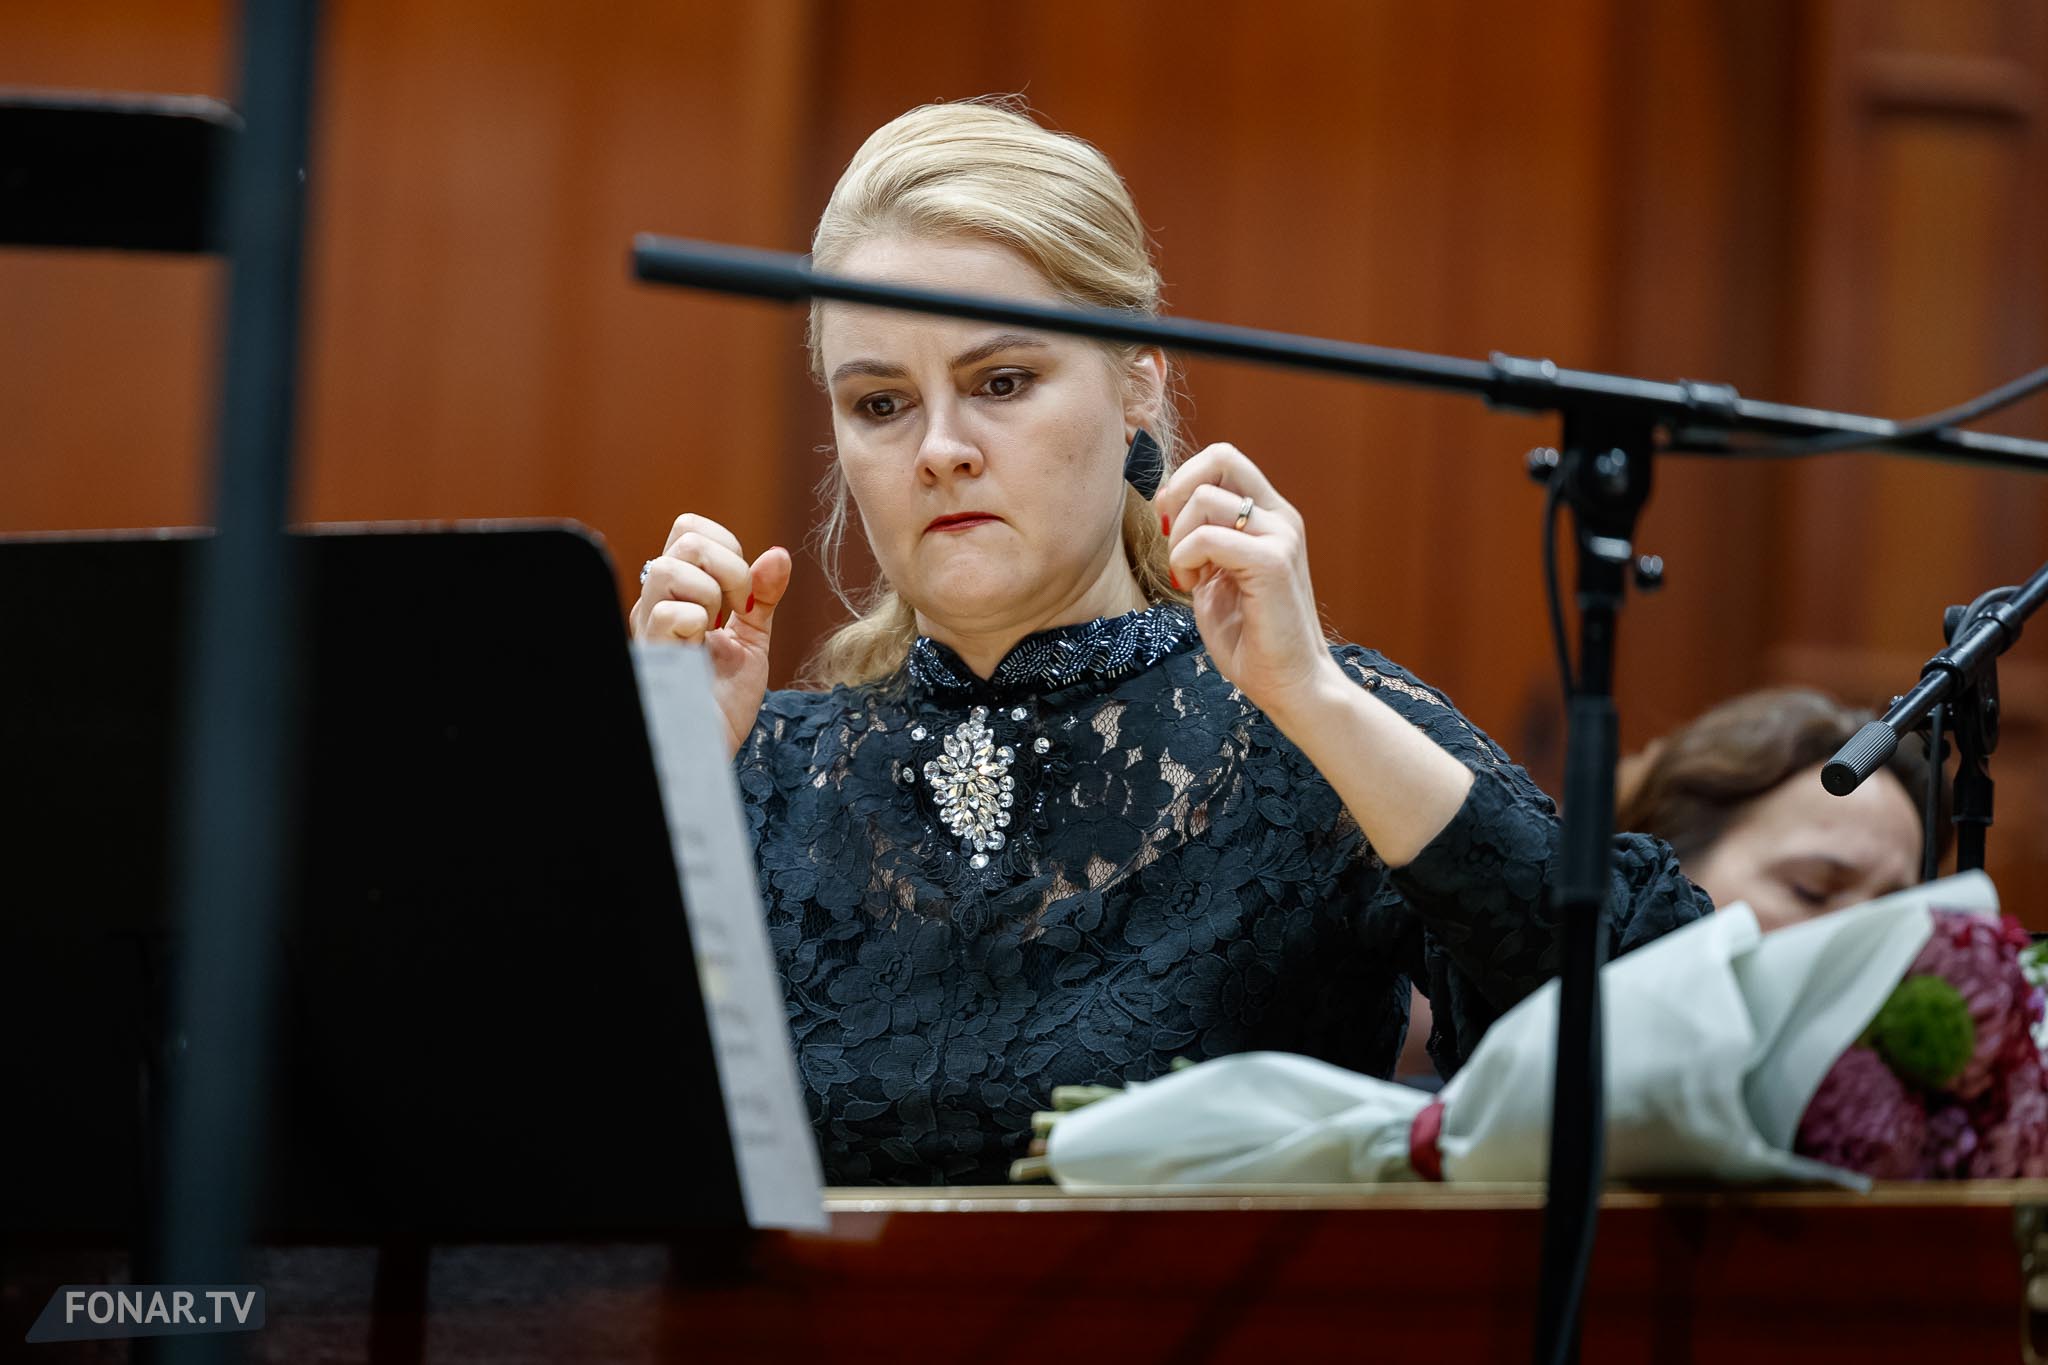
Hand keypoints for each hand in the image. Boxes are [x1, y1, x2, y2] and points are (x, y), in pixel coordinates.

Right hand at [629, 514, 791, 758]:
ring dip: (710, 594)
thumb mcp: (752, 641)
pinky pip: (670, 612)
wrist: (710, 747)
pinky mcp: (650, 651)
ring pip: (669, 567)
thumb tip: (779, 554)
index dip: (726, 545)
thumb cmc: (721, 700)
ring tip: (714, 630)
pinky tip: (699, 651)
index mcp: (678, 592)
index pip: (689, 528)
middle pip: (686, 538)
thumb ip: (763, 597)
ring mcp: (648, 624)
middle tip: (738, 609)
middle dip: (730, 568)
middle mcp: (656, 601)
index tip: (743, 590)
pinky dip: (698, 625)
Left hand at [1157, 443, 1338, 723]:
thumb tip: (1169, 505)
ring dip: (1180, 538)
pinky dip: (1185, 560)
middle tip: (1171, 537)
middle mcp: (1280, 518)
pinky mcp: (1272, 563)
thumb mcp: (1217, 576)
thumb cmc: (1253, 638)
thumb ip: (1203, 539)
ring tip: (1188, 576)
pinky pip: (1208, 538)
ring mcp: (1280, 536)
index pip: (1224, 460)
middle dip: (1177, 491)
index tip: (1169, 523)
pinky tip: (1193, 588)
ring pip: (1205, 498)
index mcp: (1270, 517)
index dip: (1184, 479)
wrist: (1290, 684)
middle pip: (1220, 456)